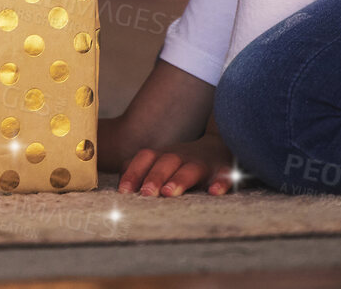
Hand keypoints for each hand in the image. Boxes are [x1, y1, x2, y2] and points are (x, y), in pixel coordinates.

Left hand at [117, 131, 237, 196]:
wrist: (218, 147)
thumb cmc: (180, 162)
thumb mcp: (158, 162)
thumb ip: (136, 170)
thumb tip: (116, 185)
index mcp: (163, 155)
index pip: (145, 157)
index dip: (133, 172)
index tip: (123, 191)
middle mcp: (181, 156)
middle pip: (167, 162)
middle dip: (155, 176)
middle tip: (146, 193)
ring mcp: (203, 162)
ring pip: (191, 169)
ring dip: (179, 179)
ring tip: (169, 192)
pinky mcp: (224, 170)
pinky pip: (224, 175)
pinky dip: (220, 182)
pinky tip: (214, 192)